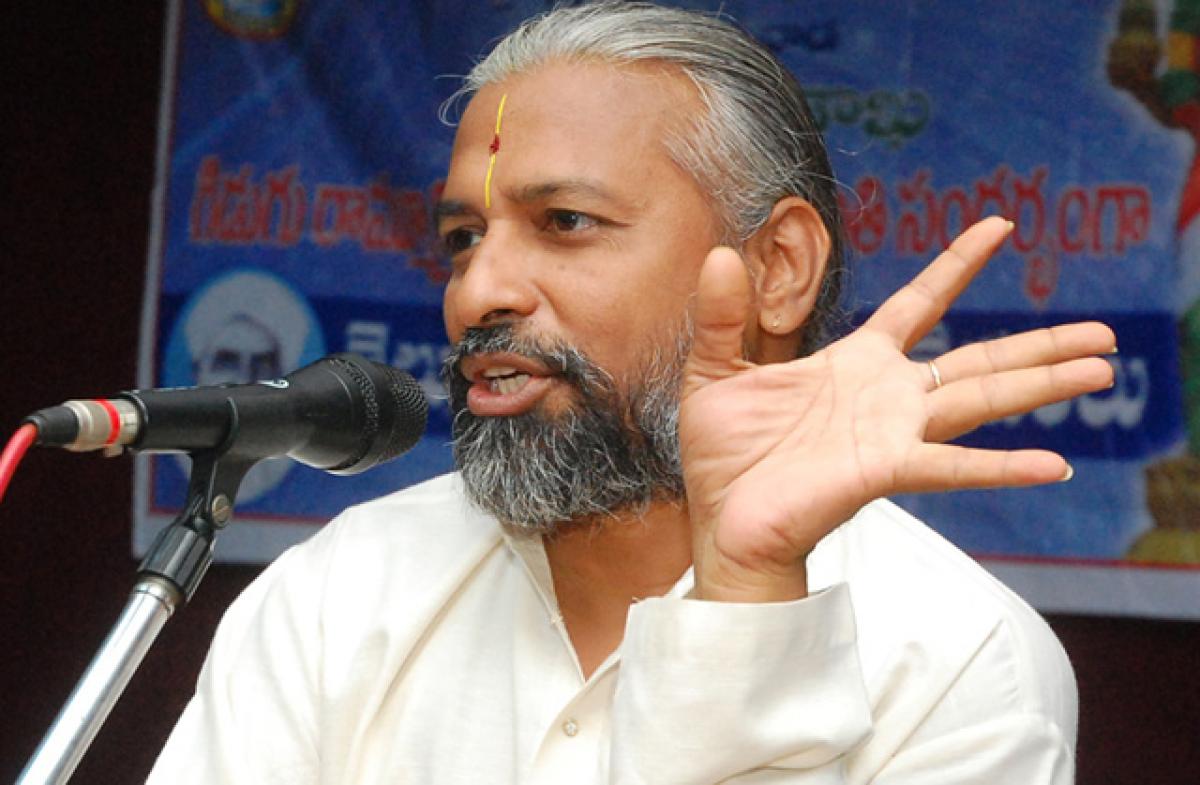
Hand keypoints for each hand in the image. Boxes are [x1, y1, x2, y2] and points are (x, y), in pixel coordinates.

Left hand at [680, 217, 1115, 602]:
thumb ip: (723, 316)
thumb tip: (719, 254)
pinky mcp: (883, 470)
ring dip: (1041, 384)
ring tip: (1102, 366)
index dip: (958, 265)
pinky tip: (1055, 463)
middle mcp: (887, 395)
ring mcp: (892, 433)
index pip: (918, 303)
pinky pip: (952, 467)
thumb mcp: (716, 371)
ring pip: (980, 400)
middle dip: (1040, 344)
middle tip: (1107, 333)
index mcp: (854, 364)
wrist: (722, 522)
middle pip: (978, 359)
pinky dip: (1003, 466)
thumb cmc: (726, 455)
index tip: (999, 226)